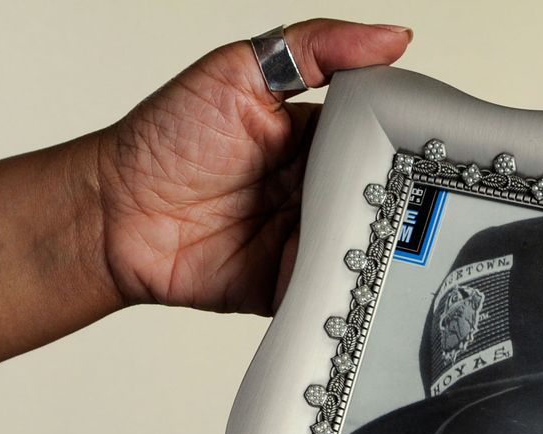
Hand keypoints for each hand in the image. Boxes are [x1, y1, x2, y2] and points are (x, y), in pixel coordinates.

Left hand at [96, 19, 410, 315]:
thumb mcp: (238, 70)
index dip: (402, 141)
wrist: (117, 217)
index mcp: (312, 137)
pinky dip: (341, 286)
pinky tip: (348, 273)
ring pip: (360, 246)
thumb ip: (314, 50)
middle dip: (392, 201)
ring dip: (370, 245)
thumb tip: (388, 37)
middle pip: (377, 198)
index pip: (375, 138)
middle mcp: (314, 189)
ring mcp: (306, 239)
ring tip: (372, 234)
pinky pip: (330, 288)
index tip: (425, 145)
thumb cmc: (162, 142)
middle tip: (395, 196)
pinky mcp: (293, 283)